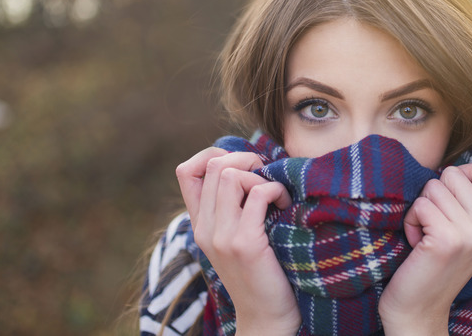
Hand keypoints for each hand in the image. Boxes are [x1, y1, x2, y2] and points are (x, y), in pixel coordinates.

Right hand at [176, 148, 300, 335]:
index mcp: (199, 224)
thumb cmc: (260, 271)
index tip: (243, 166)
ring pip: (231, 174)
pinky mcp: (245, 243)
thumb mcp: (236, 237)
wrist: (266, 316)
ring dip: (261, 176)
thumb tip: (249, 165)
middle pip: (214, 165)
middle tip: (267, 176)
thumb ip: (233, 207)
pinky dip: (276, 190)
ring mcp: (222, 236)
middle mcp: (204, 228)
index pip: (186, 171)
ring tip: (276, 194)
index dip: (213, 155)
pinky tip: (285, 204)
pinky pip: (259, 193)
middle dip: (246, 160)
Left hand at [378, 161, 471, 334]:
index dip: (457, 178)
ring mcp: (471, 233)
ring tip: (425, 238)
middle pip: (452, 173)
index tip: (448, 207)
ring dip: (419, 210)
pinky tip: (417, 245)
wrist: (418, 310)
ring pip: (433, 187)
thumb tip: (457, 166)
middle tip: (433, 227)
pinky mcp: (447, 240)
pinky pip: (420, 205)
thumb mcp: (461, 231)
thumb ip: (467, 201)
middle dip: (433, 196)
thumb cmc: (431, 264)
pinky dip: (411, 221)